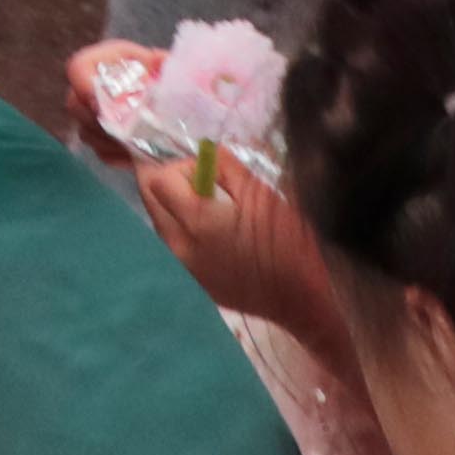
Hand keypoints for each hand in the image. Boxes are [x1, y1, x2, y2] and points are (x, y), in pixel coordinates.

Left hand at [130, 141, 345, 347]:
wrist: (304, 300)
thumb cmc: (290, 244)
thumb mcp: (262, 194)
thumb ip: (226, 168)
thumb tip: (206, 155)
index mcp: (197, 221)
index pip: (156, 180)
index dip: (180, 166)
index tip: (207, 169)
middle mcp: (179, 247)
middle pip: (150, 201)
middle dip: (171, 184)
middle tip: (205, 182)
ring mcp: (184, 269)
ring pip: (160, 224)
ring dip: (177, 208)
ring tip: (213, 207)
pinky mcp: (193, 283)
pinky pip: (174, 247)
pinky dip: (185, 231)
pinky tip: (216, 233)